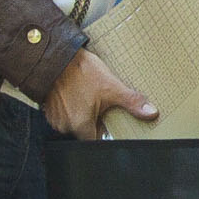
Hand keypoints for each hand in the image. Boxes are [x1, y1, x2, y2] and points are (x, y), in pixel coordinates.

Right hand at [41, 51, 155, 138]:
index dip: (104, 132)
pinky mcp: (48, 107)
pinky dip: (71, 105)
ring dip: (82, 112)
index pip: (96, 141)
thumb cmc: (79, 71)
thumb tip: (150, 112)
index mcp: (80, 125)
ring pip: (74, 121)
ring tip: (87, 95)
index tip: (109, 122)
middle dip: (94, 119)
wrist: (55, 56)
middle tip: (99, 102)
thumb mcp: (111, 87)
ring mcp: (55, 117)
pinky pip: (63, 112)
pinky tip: (76, 93)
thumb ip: (131, 102)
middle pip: (85, 131)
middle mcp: (65, 125)